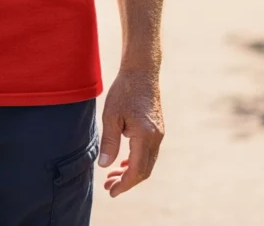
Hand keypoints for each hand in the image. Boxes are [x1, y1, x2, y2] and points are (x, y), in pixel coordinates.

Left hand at [97, 67, 164, 197]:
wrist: (141, 72)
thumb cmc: (124, 91)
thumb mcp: (111, 115)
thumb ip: (109, 142)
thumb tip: (104, 166)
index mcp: (145, 136)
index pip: (136, 170)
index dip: (124, 184)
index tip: (111, 191)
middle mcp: (156, 138)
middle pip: (144, 171)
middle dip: (126, 182)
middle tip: (108, 187)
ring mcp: (159, 134)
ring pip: (147, 163)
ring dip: (131, 172)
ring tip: (112, 176)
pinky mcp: (157, 129)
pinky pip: (148, 153)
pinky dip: (136, 161)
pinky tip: (123, 162)